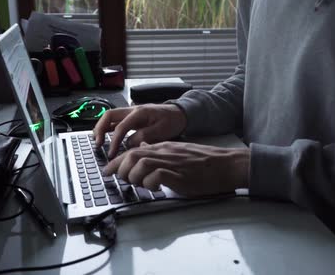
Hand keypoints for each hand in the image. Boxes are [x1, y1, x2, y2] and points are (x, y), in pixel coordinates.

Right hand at [93, 104, 186, 157]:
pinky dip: (108, 128)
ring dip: (101, 128)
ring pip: (110, 117)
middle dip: (100, 129)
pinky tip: (105, 137)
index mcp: (139, 113)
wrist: (179, 113)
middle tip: (97, 144)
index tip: (111, 153)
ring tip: (97, 141)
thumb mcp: (161, 131)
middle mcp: (132, 110)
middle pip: (109, 116)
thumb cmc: (172, 121)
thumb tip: (129, 143)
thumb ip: (144, 136)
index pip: (121, 127)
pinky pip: (115, 121)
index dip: (114, 141)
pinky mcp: (131, 117)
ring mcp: (131, 112)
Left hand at [103, 141, 249, 196]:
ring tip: (138, 184)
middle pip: (133, 155)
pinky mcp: (180, 174)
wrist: (225, 164)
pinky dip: (150, 183)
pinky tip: (154, 188)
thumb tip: (144, 146)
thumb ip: (160, 151)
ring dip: (134, 176)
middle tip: (121, 180)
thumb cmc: (204, 162)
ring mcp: (172, 162)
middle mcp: (165, 152)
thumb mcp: (178, 152)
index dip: (117, 161)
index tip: (108, 170)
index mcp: (163, 147)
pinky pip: (157, 175)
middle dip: (120, 169)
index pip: (134, 150)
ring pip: (141, 163)